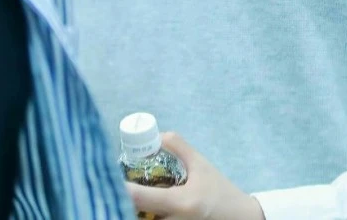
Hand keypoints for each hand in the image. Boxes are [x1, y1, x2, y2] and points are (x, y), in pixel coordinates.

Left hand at [126, 131, 265, 219]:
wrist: (238, 218)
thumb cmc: (219, 190)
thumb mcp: (201, 164)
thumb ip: (179, 147)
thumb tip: (156, 136)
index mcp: (181, 202)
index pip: (142, 198)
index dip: (123, 189)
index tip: (108, 177)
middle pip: (137, 215)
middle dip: (122, 201)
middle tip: (112, 185)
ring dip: (130, 209)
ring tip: (122, 193)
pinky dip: (143, 215)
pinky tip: (137, 205)